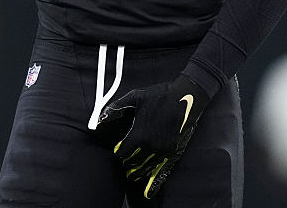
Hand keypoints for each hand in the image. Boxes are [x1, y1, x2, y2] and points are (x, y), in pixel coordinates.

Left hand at [96, 75, 207, 197]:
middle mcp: (150, 146)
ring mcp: (162, 150)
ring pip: (145, 168)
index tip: (117, 149)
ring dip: (137, 171)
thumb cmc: (160, 95)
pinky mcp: (173, 151)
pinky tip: (148, 191)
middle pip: (133, 162)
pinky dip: (153, 180)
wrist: (186, 97)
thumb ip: (116, 108)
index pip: (122, 152)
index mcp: (139, 134)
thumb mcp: (135, 97)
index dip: (118, 151)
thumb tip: (100, 117)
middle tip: (125, 162)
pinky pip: (160, 169)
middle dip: (127, 162)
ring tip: (132, 174)